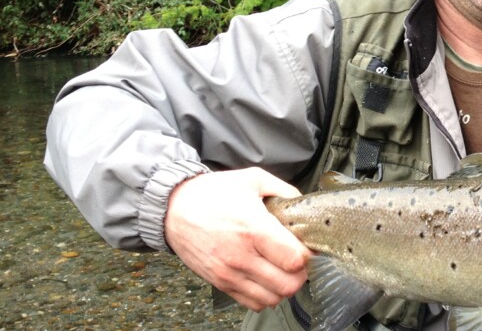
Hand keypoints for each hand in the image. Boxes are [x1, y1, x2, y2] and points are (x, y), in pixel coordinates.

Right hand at [164, 167, 311, 311]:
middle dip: (301, 274)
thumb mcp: (253, 179)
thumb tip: (304, 205)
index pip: (294, 259)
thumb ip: (284, 190)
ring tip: (283, 270)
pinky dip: (266, 296)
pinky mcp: (220, 283)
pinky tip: (266, 279)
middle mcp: (241, 256)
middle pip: (288, 284)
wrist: (173, 209)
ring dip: (284, 286)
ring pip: (272, 298)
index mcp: (253, 228)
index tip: (307, 247)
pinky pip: (253, 303)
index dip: (308, 255)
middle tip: (298, 261)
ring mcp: (229, 273)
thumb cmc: (214, 193)